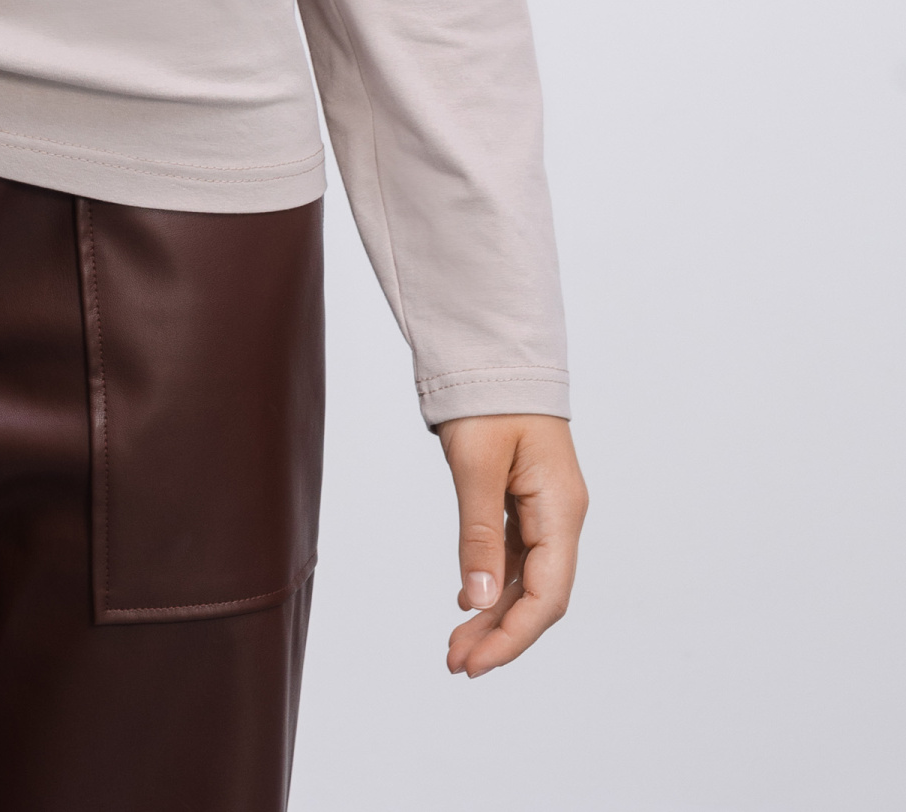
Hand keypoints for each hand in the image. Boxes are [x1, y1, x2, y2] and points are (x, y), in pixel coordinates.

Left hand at [438, 412, 586, 677]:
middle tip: (456, 663)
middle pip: (539, 595)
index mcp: (561, 508)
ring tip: (456, 646)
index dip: (514, 634)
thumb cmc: (489, 399)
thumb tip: (477, 599)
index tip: (477, 662)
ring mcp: (546, 510)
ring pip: (526, 579)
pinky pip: (515, 556)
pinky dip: (493, 582)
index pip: (547, 594)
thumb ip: (479, 534)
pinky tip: (470, 602)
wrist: (494, 353)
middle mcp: (561, 515)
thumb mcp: (476, 466)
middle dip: (501, 633)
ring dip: (494, 613)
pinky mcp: (527, 503)